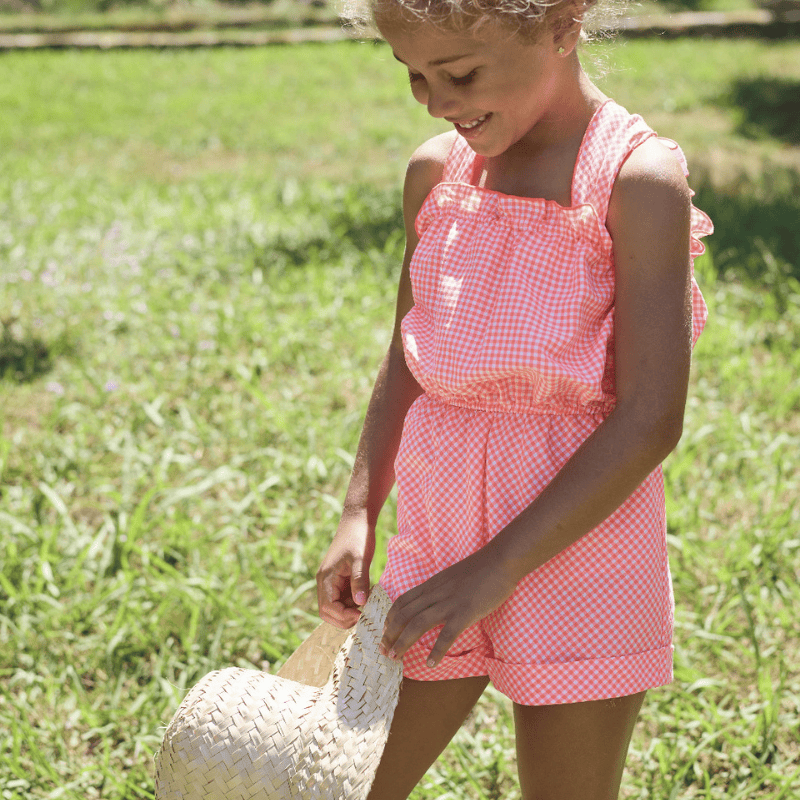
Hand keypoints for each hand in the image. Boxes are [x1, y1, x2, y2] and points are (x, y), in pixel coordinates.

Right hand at [316, 512, 375, 628]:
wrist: (357, 520)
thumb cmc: (358, 536)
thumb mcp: (361, 559)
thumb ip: (359, 581)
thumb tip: (360, 603)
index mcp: (326, 577)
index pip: (328, 607)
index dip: (343, 616)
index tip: (361, 614)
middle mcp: (324, 581)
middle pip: (327, 612)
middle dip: (344, 618)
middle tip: (363, 615)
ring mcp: (331, 581)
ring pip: (334, 607)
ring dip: (348, 611)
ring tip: (366, 604)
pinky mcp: (338, 579)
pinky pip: (341, 598)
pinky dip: (352, 602)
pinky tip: (366, 595)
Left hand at [379, 543, 517, 667]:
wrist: (500, 560)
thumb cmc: (480, 569)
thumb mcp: (452, 576)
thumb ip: (440, 589)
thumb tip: (433, 603)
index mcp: (432, 584)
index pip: (402, 601)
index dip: (390, 618)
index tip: (385, 632)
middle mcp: (435, 593)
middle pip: (404, 615)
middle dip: (390, 634)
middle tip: (383, 651)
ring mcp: (449, 603)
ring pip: (417, 624)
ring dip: (403, 643)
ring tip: (395, 658)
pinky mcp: (465, 612)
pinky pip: (446, 635)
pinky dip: (437, 651)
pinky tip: (430, 664)